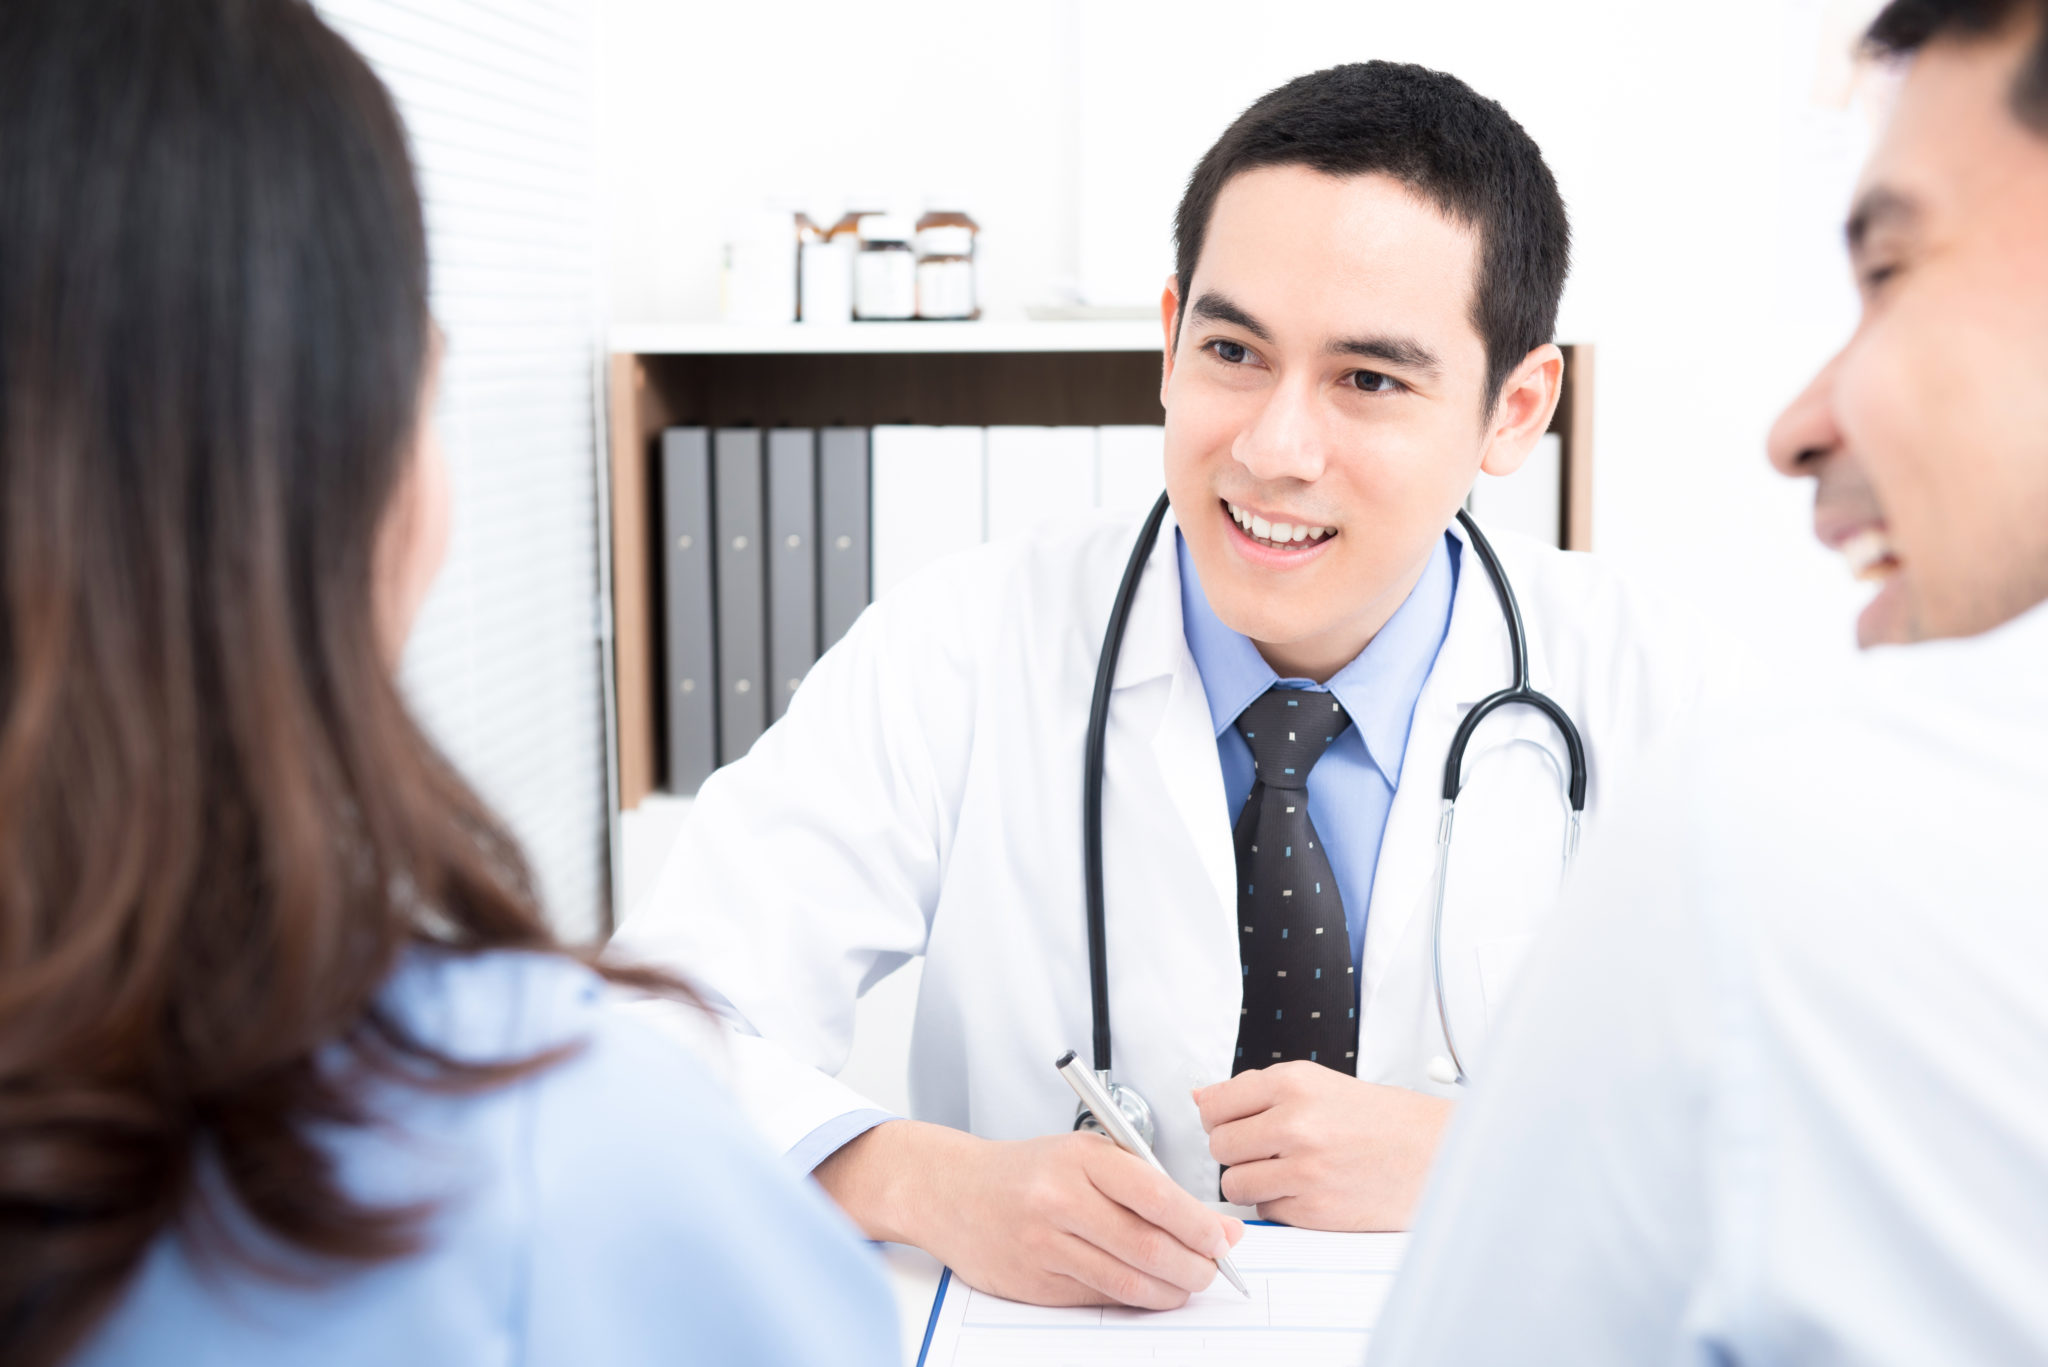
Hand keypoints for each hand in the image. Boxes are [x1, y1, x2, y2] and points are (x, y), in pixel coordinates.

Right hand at [813, 1120, 1242, 1308]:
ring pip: (1127, 1281)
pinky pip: (1099, 1298)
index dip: (1199, 1224)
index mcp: (1079, 1157)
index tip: (1223, 1238)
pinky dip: (1133, 1299)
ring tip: (1186, 1284)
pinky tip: (1145, 1290)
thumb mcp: (1085, 1154)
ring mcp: (1044, 1245)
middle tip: (1212, 1269)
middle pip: (1148, 1246)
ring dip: (1170, 1290)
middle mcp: (1059, 1200)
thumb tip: (1216, 1228)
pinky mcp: (1034, 1283)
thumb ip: (1147, 1184)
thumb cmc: (1028, 1170)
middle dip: (1194, 1266)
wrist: (951, 1191)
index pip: (1156, 1194)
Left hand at [1194, 1062, 1451, 1230]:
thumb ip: (1255, 1090)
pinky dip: (1277, 1204)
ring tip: (1282, 1171)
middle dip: (1234, 1151)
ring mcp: (1303, 1169)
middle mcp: (1295, 1123)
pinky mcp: (1314, 1208)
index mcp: (1293, 1083)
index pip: (1214, 1105)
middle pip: (1218, 1146)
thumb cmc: (1380, 1119)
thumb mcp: (1317, 1083)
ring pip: (1234, 1183)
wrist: (1434, 1153)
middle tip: (1262, 1150)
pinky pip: (1264, 1211)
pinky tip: (1305, 1189)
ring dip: (1250, 1181)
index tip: (1229, 1124)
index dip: (1218, 1118)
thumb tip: (1200, 1097)